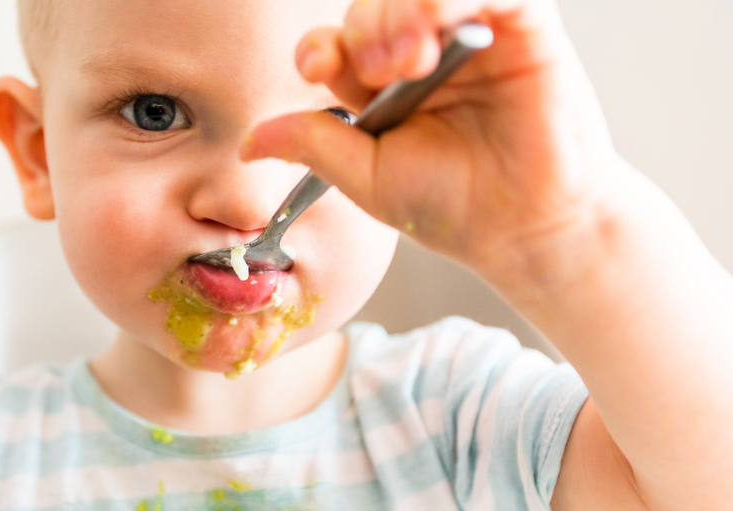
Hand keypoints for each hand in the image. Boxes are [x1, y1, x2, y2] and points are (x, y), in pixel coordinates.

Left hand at [242, 0, 621, 299]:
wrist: (522, 227)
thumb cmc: (450, 206)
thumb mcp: (366, 176)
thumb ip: (313, 144)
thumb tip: (248, 141)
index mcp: (381, 88)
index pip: (336, 44)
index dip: (321, 48)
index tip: (320, 70)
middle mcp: (421, 54)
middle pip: (372, 8)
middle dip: (365, 31)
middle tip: (381, 72)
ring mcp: (467, 36)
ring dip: (401, 9)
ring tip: (409, 60)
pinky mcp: (521, 23)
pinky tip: (436, 22)